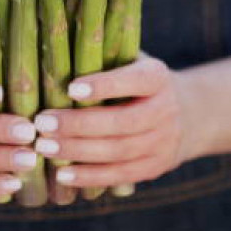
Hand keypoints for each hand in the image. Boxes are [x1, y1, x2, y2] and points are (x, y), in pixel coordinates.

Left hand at [33, 57, 196, 188]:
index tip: (70, 88)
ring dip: (78, 151)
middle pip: (122, 121)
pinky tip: (62, 175)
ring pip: (118, 151)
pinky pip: (121, 175)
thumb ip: (102, 58)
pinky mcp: (155, 167)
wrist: (188, 113)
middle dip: (78, 124)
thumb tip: (55, 53)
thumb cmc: (137, 81)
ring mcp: (163, 141)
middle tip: (42, 123)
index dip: (104, 86)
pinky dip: (90, 177)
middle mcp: (165, 109)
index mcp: (157, 77)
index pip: (134, 80)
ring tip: (44, 147)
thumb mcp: (130, 61)